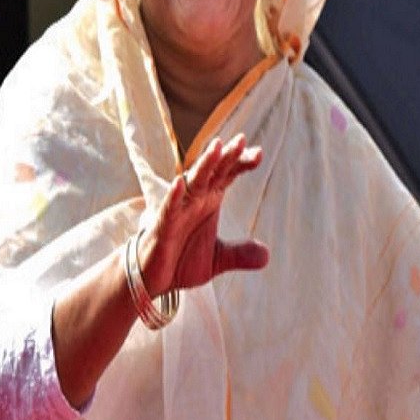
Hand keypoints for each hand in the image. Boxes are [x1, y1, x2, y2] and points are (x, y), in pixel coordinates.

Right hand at [137, 134, 269, 295]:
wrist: (152, 280)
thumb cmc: (182, 260)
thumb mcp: (217, 259)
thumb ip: (240, 254)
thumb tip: (267, 255)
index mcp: (210, 200)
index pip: (228, 175)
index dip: (241, 163)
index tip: (258, 154)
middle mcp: (196, 199)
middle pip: (214, 172)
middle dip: (228, 156)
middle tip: (242, 140)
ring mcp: (179, 210)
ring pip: (193, 182)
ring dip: (205, 165)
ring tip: (217, 147)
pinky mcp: (163, 226)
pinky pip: (169, 208)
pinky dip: (174, 196)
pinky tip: (179, 183)